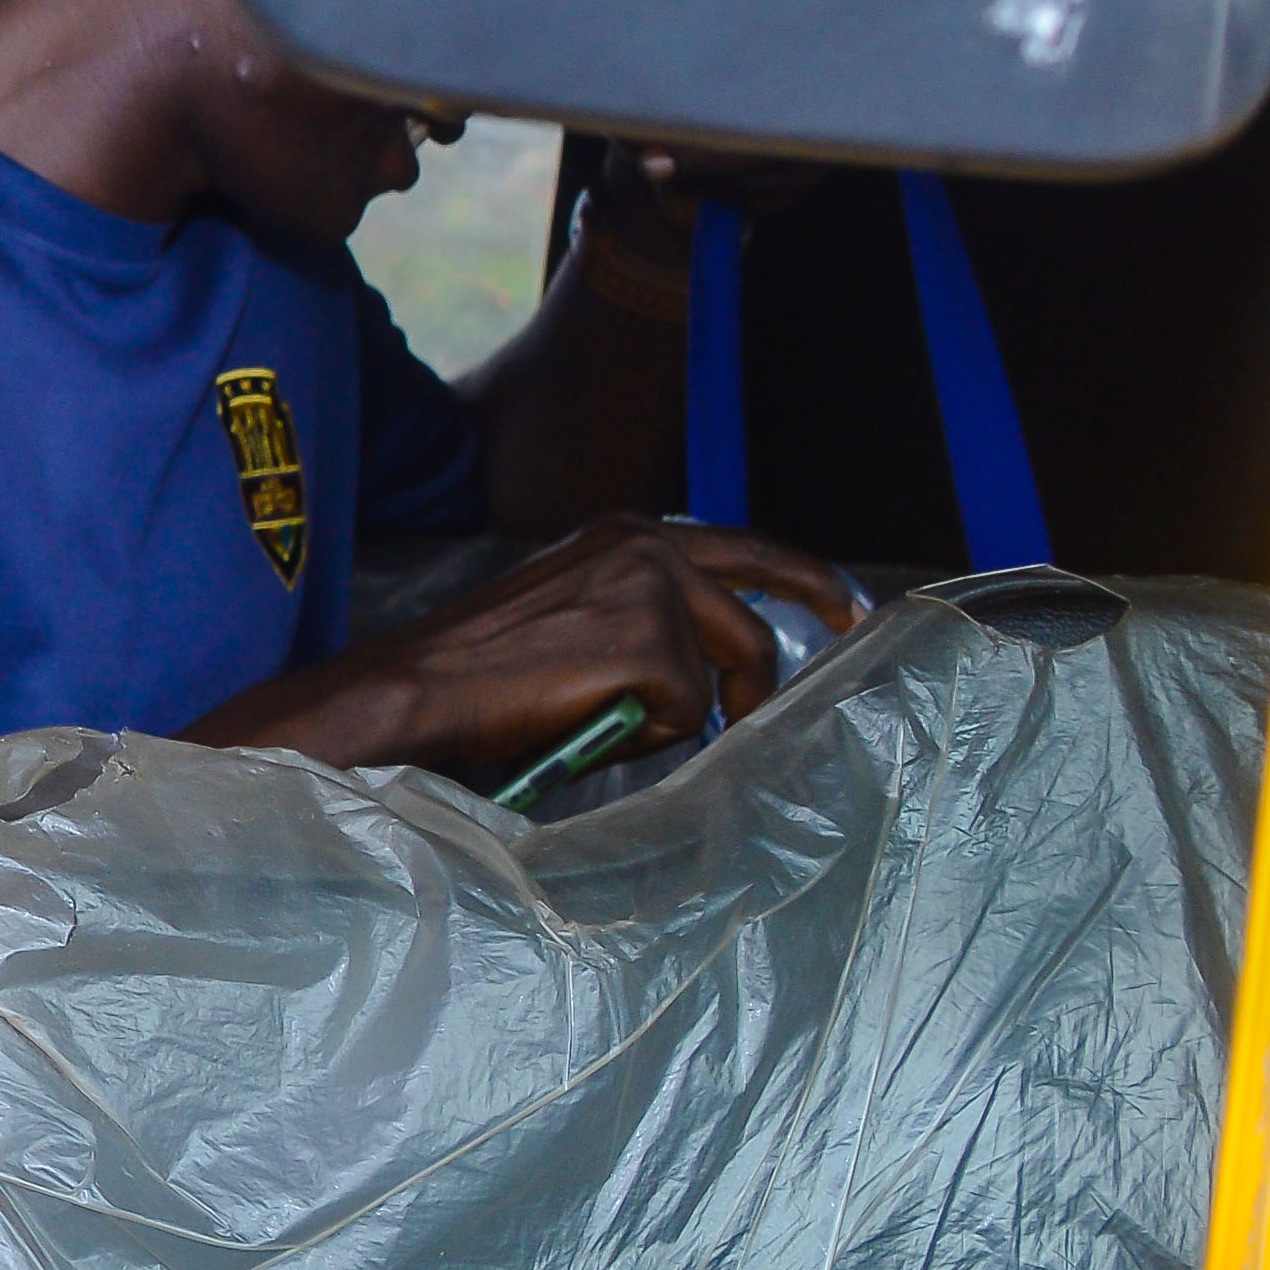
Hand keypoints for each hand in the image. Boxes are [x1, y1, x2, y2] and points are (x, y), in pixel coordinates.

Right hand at [202, 513, 861, 783]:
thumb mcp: (575, 609)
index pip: (745, 550)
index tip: (848, 608)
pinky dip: (643, 736)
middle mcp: (651, 545)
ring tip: (598, 722)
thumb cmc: (483, 668)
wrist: (421, 687)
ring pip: (719, 678)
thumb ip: (642, 612)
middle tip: (770, 712)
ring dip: (672, 715)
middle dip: (764, 679)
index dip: (806, 580)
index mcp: (628, 532)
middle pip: (753, 623)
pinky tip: (584, 726)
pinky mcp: (653, 645)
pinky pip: (685, 714)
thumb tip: (708, 669)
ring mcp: (655, 592)